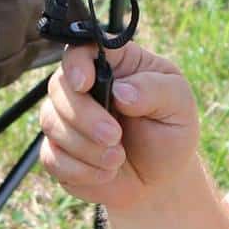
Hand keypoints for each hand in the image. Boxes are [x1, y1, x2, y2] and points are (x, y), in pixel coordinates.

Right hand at [39, 42, 198, 214]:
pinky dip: (79, 170)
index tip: (85, 83)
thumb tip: (121, 90)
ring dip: (85, 147)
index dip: (76, 63)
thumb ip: (154, 90)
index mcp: (114, 64)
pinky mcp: (58, 151)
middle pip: (59, 86)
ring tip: (117, 159)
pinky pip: (50, 157)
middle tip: (115, 137)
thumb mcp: (178, 105)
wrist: (163, 180)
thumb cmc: (171, 132)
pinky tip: (105, 173)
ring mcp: (67, 118)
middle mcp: (84, 86)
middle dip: (84, 116)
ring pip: (51, 121)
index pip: (81, 48)